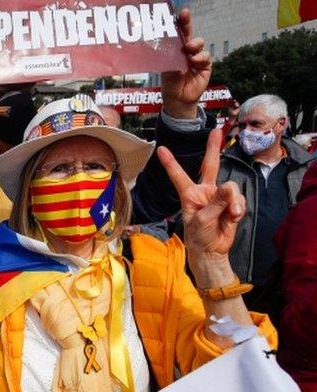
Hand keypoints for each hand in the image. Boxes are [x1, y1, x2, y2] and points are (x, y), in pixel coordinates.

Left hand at [157, 129, 244, 285]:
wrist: (212, 251)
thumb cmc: (198, 237)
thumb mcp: (202, 221)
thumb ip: (216, 204)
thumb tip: (229, 188)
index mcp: (189, 195)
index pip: (179, 176)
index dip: (170, 163)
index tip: (161, 149)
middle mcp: (204, 192)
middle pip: (210, 166)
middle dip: (213, 148)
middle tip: (217, 131)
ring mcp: (219, 197)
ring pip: (231, 188)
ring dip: (233, 201)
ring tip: (230, 214)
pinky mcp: (232, 204)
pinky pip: (239, 199)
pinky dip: (239, 208)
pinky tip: (235, 217)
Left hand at [160, 8, 210, 118]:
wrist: (178, 99)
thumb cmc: (170, 84)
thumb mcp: (166, 69)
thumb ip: (169, 57)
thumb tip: (166, 45)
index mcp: (175, 50)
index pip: (177, 34)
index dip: (178, 23)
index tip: (178, 13)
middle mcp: (186, 51)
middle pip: (188, 33)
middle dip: (186, 23)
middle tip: (184, 15)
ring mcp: (196, 57)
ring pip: (198, 43)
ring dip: (194, 44)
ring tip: (188, 49)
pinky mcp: (205, 65)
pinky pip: (205, 56)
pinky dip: (200, 57)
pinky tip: (194, 61)